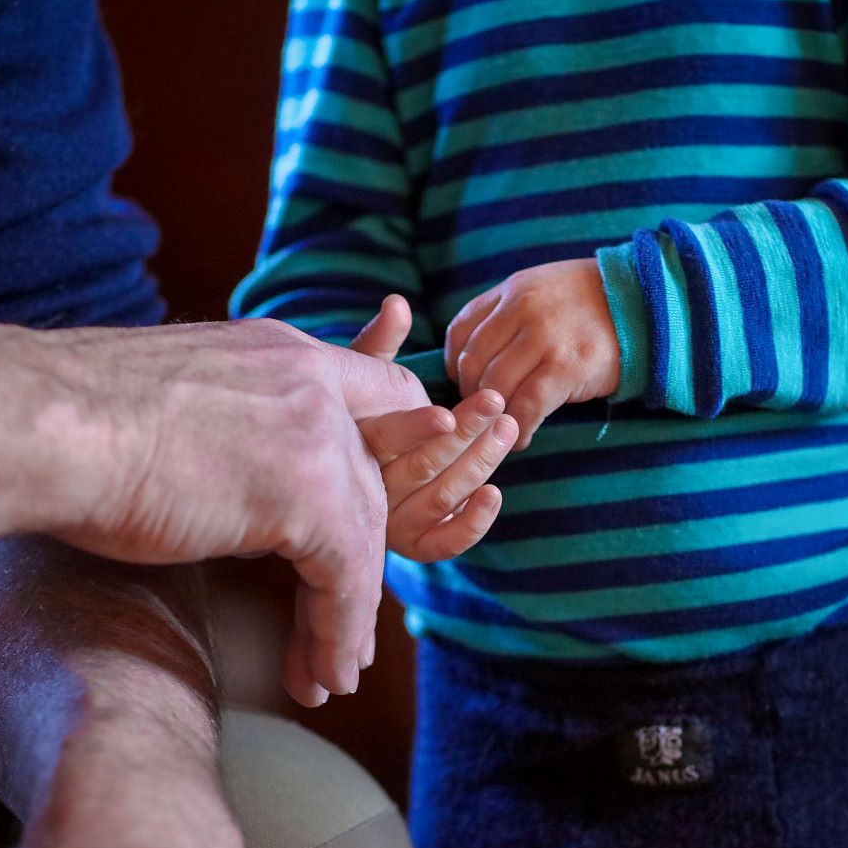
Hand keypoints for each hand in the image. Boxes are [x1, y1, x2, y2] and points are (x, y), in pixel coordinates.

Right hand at [22, 319, 430, 706]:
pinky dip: (337, 636)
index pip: (381, 396)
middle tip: (338, 629)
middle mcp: (312, 384)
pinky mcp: (307, 496)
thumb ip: (222, 432)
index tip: (379, 522)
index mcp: (280, 352)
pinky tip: (321, 676)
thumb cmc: (70, 426)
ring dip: (346, 619)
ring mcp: (317, 437)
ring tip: (328, 675)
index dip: (390, 462)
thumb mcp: (170, 409)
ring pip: (363, 542)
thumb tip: (219, 482)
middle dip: (357, 565)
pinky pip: (345, 581)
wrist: (41, 427)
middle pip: (370, 487)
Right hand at [350, 296, 513, 561]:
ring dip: (478, 464)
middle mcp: (368, 490)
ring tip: (507, 429)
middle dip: (463, 435)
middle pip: (421, 467)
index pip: (383, 440)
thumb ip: (378, 345)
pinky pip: (443, 544)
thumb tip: (397, 303)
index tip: (446, 413)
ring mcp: (391, 521)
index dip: (414, 428)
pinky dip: (472, 523)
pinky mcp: (414, 545)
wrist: (339, 473)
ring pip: (440, 498)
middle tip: (497, 403)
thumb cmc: (358, 412)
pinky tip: (495, 494)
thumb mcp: (361, 377)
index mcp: (352, 448)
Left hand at [444, 258, 620, 449]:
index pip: (460, 331)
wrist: (649, 305)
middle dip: (472, 396)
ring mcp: (544, 337)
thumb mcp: (545, 292)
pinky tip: (522, 437)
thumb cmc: (594, 306)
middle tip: (486, 414)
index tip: (466, 384)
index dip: (455, 364)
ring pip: (495, 387)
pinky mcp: (567, 366)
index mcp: (513, 290)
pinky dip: (519, 427)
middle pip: (473, 363)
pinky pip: (526, 406)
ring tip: (503, 429)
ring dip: (494, 417)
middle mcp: (523, 309)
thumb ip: (510, 314)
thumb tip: (477, 356)